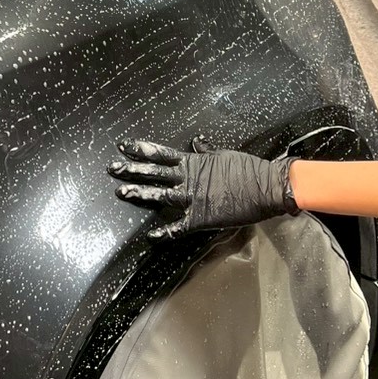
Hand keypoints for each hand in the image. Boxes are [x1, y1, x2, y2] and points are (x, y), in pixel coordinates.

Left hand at [109, 139, 297, 240]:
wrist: (265, 188)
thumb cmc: (247, 169)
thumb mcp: (224, 155)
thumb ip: (206, 151)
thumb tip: (196, 142)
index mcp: (193, 162)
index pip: (160, 153)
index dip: (140, 149)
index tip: (123, 146)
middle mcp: (188, 178)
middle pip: (153, 173)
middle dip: (131, 170)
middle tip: (112, 168)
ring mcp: (193, 198)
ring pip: (160, 195)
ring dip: (140, 194)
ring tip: (121, 192)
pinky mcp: (201, 218)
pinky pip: (178, 227)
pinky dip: (164, 232)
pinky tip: (151, 236)